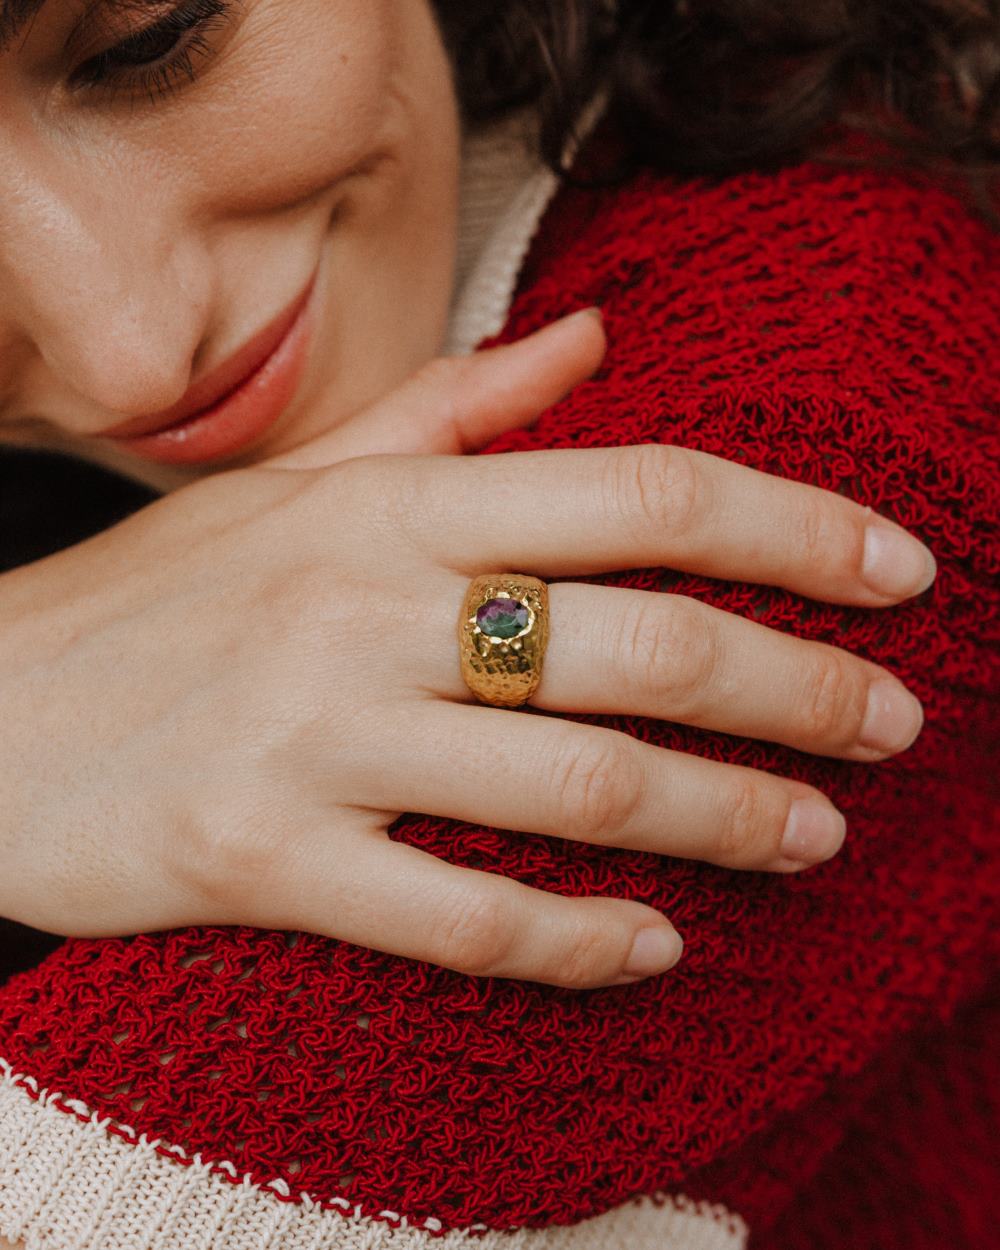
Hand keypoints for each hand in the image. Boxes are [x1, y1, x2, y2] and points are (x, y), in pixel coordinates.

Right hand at [0, 312, 934, 987]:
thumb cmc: (159, 598)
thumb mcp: (303, 479)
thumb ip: (457, 408)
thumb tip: (598, 335)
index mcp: (392, 505)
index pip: (647, 493)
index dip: (796, 531)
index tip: (897, 572)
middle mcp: (365, 608)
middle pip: (647, 643)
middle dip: (802, 689)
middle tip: (895, 726)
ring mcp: (313, 738)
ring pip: (577, 785)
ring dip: (724, 818)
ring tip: (812, 836)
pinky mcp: (263, 860)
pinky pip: (465, 918)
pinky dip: (580, 940)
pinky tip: (655, 944)